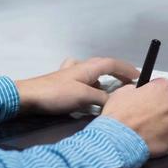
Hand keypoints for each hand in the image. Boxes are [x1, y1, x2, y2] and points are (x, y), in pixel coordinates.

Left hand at [15, 56, 138, 115]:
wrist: (28, 97)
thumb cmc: (57, 94)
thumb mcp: (84, 97)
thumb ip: (102, 99)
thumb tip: (115, 103)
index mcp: (87, 67)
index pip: (112, 64)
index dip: (126, 69)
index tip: (138, 77)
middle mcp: (80, 67)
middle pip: (103, 66)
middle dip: (116, 73)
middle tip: (127, 83)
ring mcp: (69, 74)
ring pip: (91, 73)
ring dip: (102, 80)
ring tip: (109, 91)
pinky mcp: (61, 84)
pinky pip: (81, 81)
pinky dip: (89, 86)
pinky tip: (87, 96)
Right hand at [101, 78, 167, 156]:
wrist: (119, 139)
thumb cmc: (120, 116)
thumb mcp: (123, 91)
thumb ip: (137, 89)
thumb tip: (138, 92)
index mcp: (162, 87)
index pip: (163, 85)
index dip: (153, 93)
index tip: (149, 98)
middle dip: (161, 108)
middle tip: (147, 115)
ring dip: (163, 123)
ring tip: (147, 128)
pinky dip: (163, 137)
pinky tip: (150, 137)